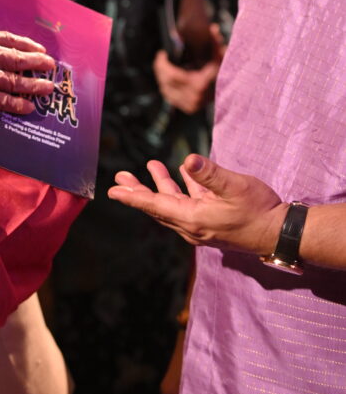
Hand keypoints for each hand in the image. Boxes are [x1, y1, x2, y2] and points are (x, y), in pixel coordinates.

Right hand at [0, 26, 55, 118]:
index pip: (8, 39)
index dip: (26, 44)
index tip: (38, 47)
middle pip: (18, 58)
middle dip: (37, 62)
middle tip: (51, 65)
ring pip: (16, 81)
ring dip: (35, 85)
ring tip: (47, 88)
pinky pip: (5, 101)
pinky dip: (19, 104)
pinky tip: (29, 107)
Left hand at [108, 154, 286, 256]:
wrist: (281, 233)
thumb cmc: (259, 210)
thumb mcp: (235, 187)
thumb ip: (211, 174)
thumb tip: (188, 160)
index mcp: (193, 219)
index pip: (154, 206)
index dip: (133, 197)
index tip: (112, 192)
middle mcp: (192, 225)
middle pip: (158, 206)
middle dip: (138, 191)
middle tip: (120, 178)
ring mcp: (202, 225)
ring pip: (173, 204)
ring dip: (160, 186)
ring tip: (151, 166)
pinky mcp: (212, 221)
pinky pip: (190, 203)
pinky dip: (183, 188)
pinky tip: (182, 172)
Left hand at [153, 25, 224, 113]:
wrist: (231, 88)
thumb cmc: (222, 67)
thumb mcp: (219, 53)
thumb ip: (215, 41)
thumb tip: (213, 28)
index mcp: (199, 85)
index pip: (172, 75)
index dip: (162, 64)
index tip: (162, 54)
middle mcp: (194, 98)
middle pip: (166, 83)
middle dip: (160, 69)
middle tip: (160, 58)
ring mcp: (191, 105)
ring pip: (166, 90)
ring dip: (161, 77)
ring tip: (162, 66)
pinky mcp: (189, 108)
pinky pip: (170, 97)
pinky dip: (165, 86)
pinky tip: (166, 76)